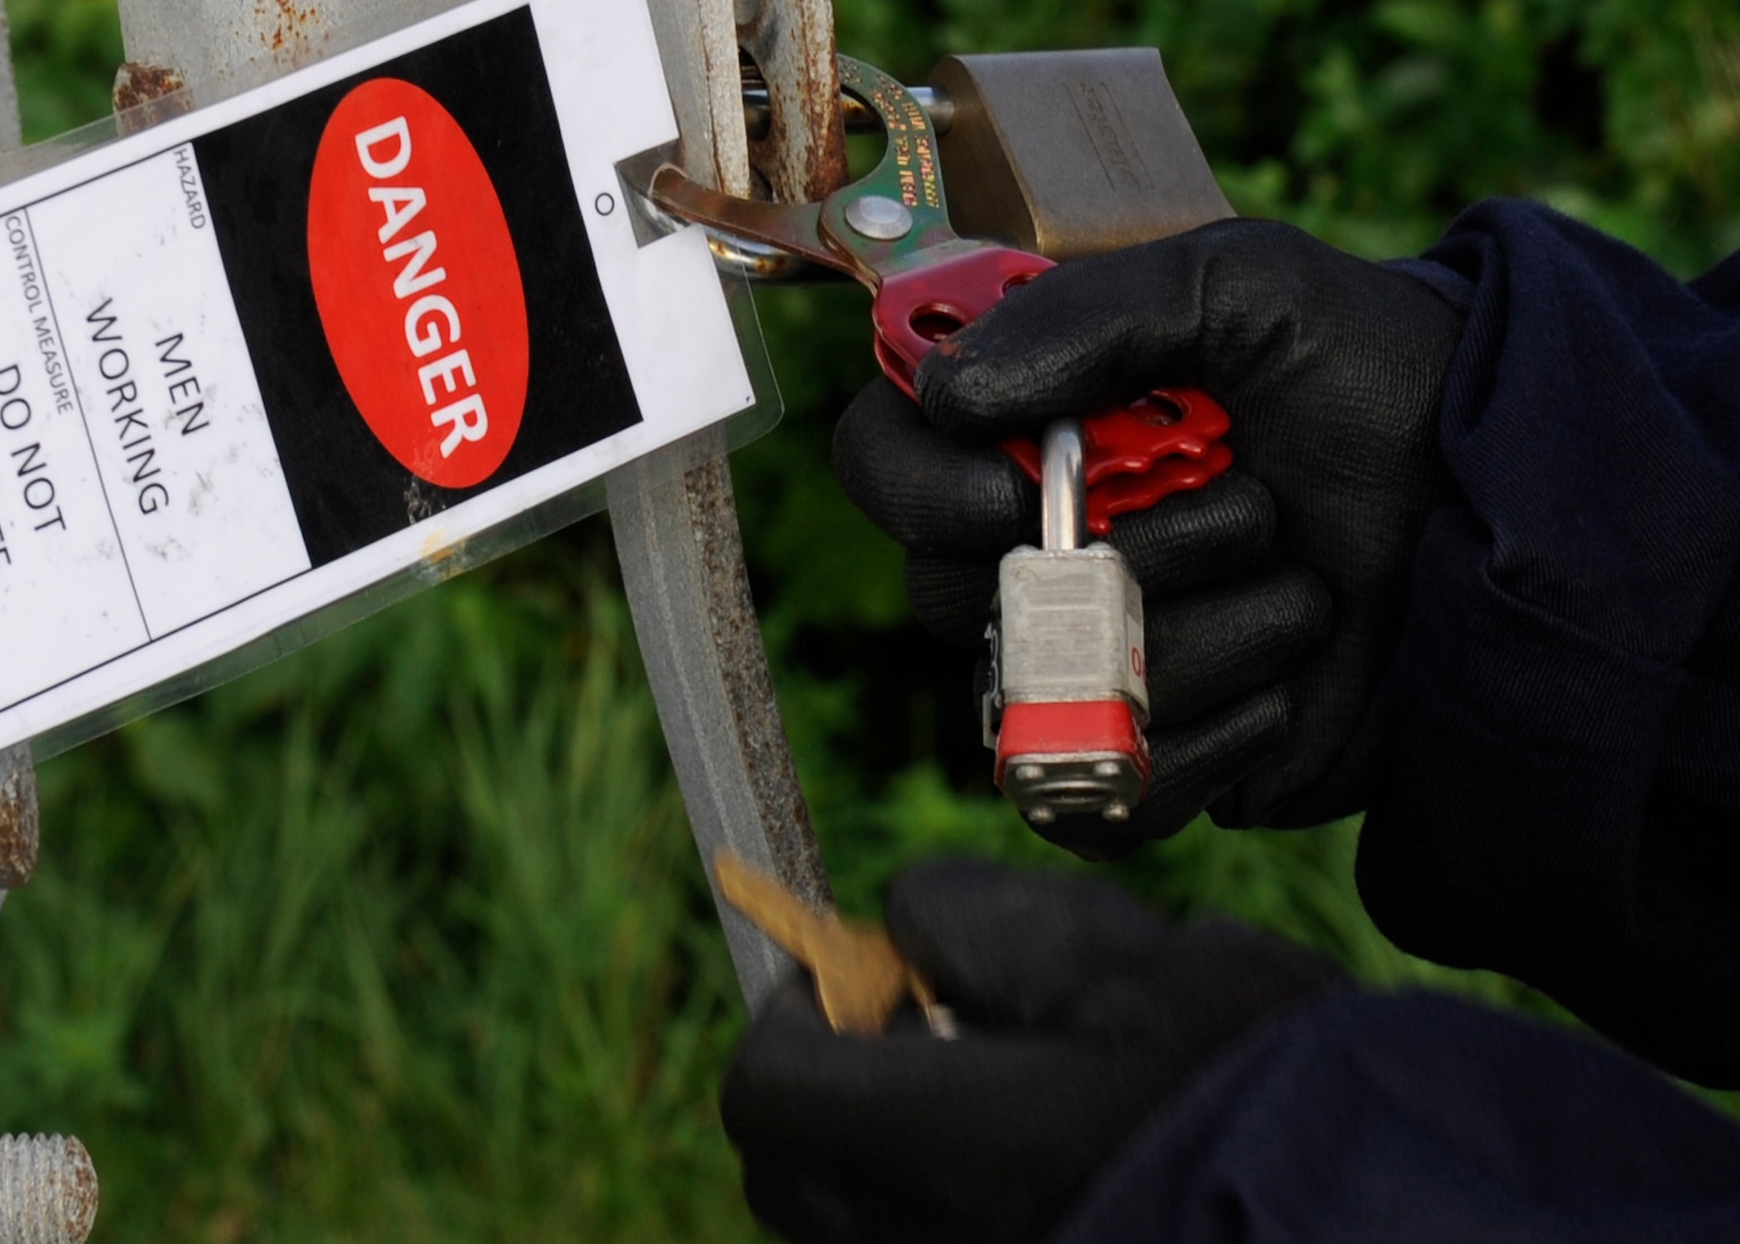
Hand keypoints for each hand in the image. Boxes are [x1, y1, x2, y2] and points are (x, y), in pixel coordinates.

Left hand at [721, 860, 1343, 1243]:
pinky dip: (931, 1186)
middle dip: (824, 1076)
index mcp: (941, 1146)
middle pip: (786, 1164)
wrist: (1366, 1201)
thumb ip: (970, 919)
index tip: (854, 969)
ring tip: (996, 1082)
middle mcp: (927, 1235)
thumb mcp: (1108, 951)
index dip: (792, 1009)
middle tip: (922, 1022)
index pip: (765, 1088)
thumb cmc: (1244, 1072)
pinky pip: (912, 1236)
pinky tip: (1032, 1141)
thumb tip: (897, 927)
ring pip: (845, 1211)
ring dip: (878, 1134)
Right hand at [834, 219, 1465, 851]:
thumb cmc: (1378, 380)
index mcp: (1032, 427)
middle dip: (1113, 561)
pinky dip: (1203, 750)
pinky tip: (1290, 687)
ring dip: (1196, 641)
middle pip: (944, 594)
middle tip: (1250, 509)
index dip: (917, 484)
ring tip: (1306, 584)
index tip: (1014, 489)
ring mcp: (1086, 659)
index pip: (882, 457)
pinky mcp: (1147, 762)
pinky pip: (1094, 801)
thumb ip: (1092, 312)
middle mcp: (1035, 545)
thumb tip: (946, 393)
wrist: (1510, 515)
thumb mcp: (1250, 289)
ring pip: (1035, 697)